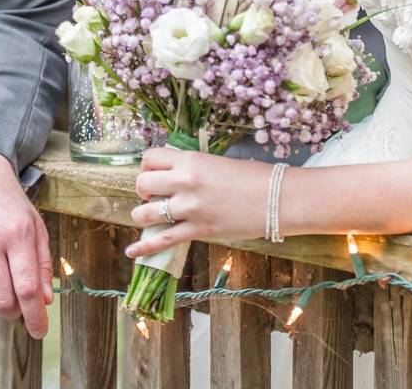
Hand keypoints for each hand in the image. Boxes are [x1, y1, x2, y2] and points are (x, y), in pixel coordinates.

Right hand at [0, 150, 53, 338]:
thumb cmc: (9, 205)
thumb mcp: (35, 227)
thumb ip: (43, 263)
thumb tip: (45, 300)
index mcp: (17, 234)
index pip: (27, 287)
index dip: (35, 316)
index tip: (40, 332)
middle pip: (3, 299)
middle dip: (14, 311)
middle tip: (17, 303)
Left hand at [124, 148, 272, 258]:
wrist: (278, 198)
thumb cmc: (255, 177)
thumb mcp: (219, 162)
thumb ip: (194, 168)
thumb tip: (176, 175)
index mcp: (191, 160)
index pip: (150, 158)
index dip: (148, 166)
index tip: (154, 173)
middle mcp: (185, 182)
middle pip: (142, 184)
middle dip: (144, 190)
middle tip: (154, 195)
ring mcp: (190, 208)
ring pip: (145, 213)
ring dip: (143, 215)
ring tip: (149, 216)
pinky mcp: (198, 230)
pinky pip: (162, 240)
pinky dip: (144, 247)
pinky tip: (132, 252)